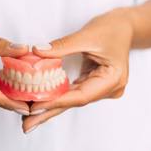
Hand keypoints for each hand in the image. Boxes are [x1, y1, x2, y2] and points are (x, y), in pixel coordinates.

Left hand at [23, 8, 133, 132]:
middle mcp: (107, 89)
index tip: (34, 107)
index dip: (56, 102)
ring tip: (29, 118)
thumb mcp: (86, 35)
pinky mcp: (92, 83)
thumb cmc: (111, 28)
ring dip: (49, 107)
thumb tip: (36, 52)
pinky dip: (55, 97)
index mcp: (112, 79)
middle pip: (73, 103)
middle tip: (27, 124)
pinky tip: (40, 103)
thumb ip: (61, 46)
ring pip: (70, 100)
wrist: (124, 26)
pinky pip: (71, 92)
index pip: (80, 96)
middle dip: (48, 113)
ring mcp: (100, 88)